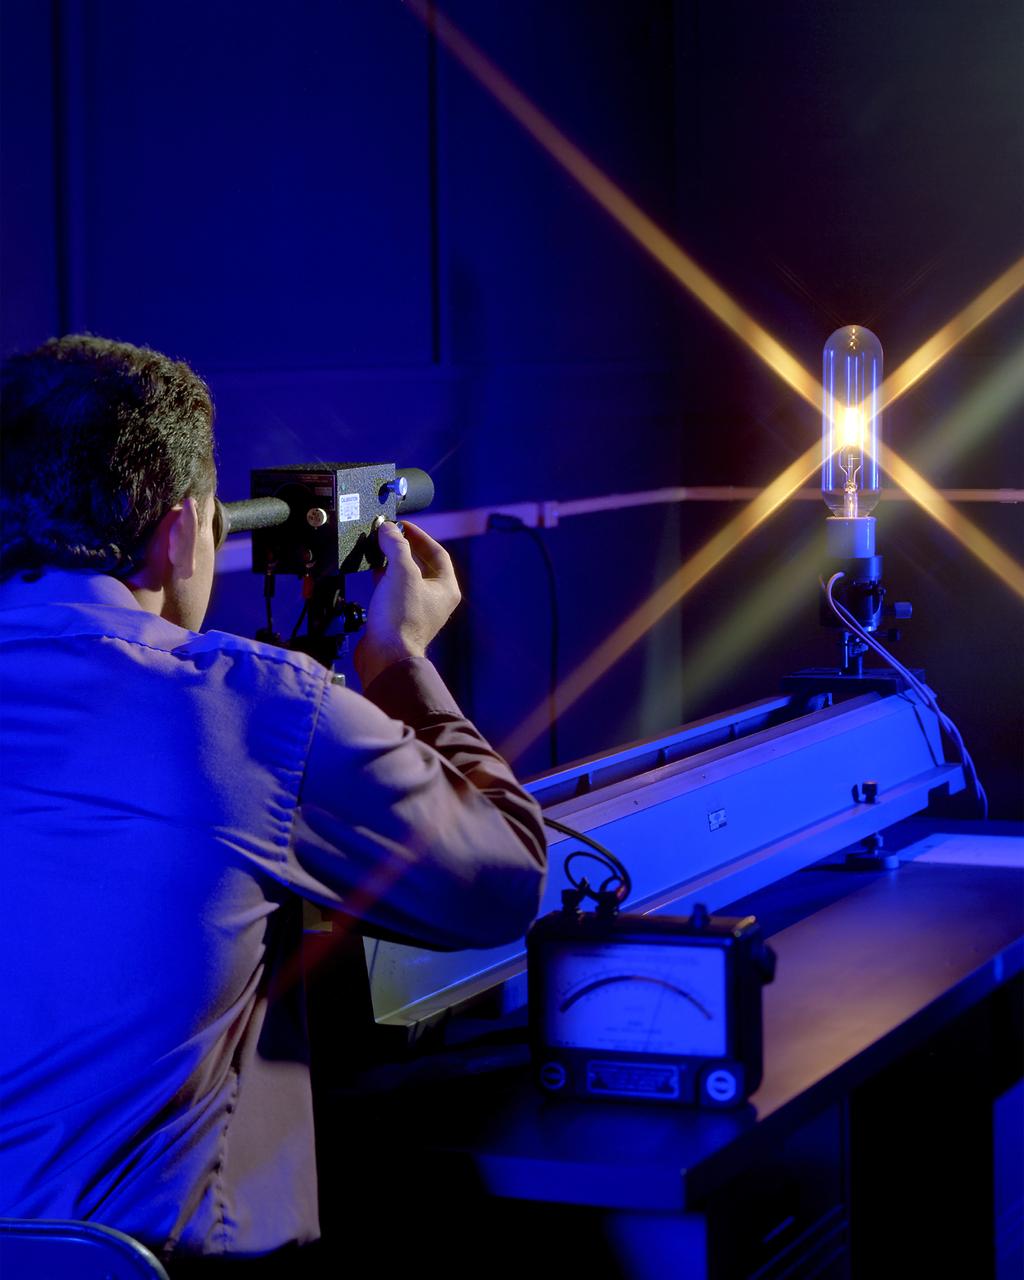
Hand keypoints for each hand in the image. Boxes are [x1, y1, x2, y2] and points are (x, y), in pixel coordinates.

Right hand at [353, 520, 461, 686]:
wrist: (385, 655)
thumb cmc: (401, 620)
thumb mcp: (402, 573)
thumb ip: (397, 546)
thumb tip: (389, 529)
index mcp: (446, 588)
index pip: (437, 553)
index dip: (420, 536)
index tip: (402, 526)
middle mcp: (435, 599)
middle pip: (422, 564)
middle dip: (404, 548)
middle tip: (389, 535)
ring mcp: (417, 609)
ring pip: (406, 577)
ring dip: (392, 562)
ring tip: (379, 548)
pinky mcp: (398, 617)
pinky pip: (393, 591)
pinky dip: (384, 578)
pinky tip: (372, 570)